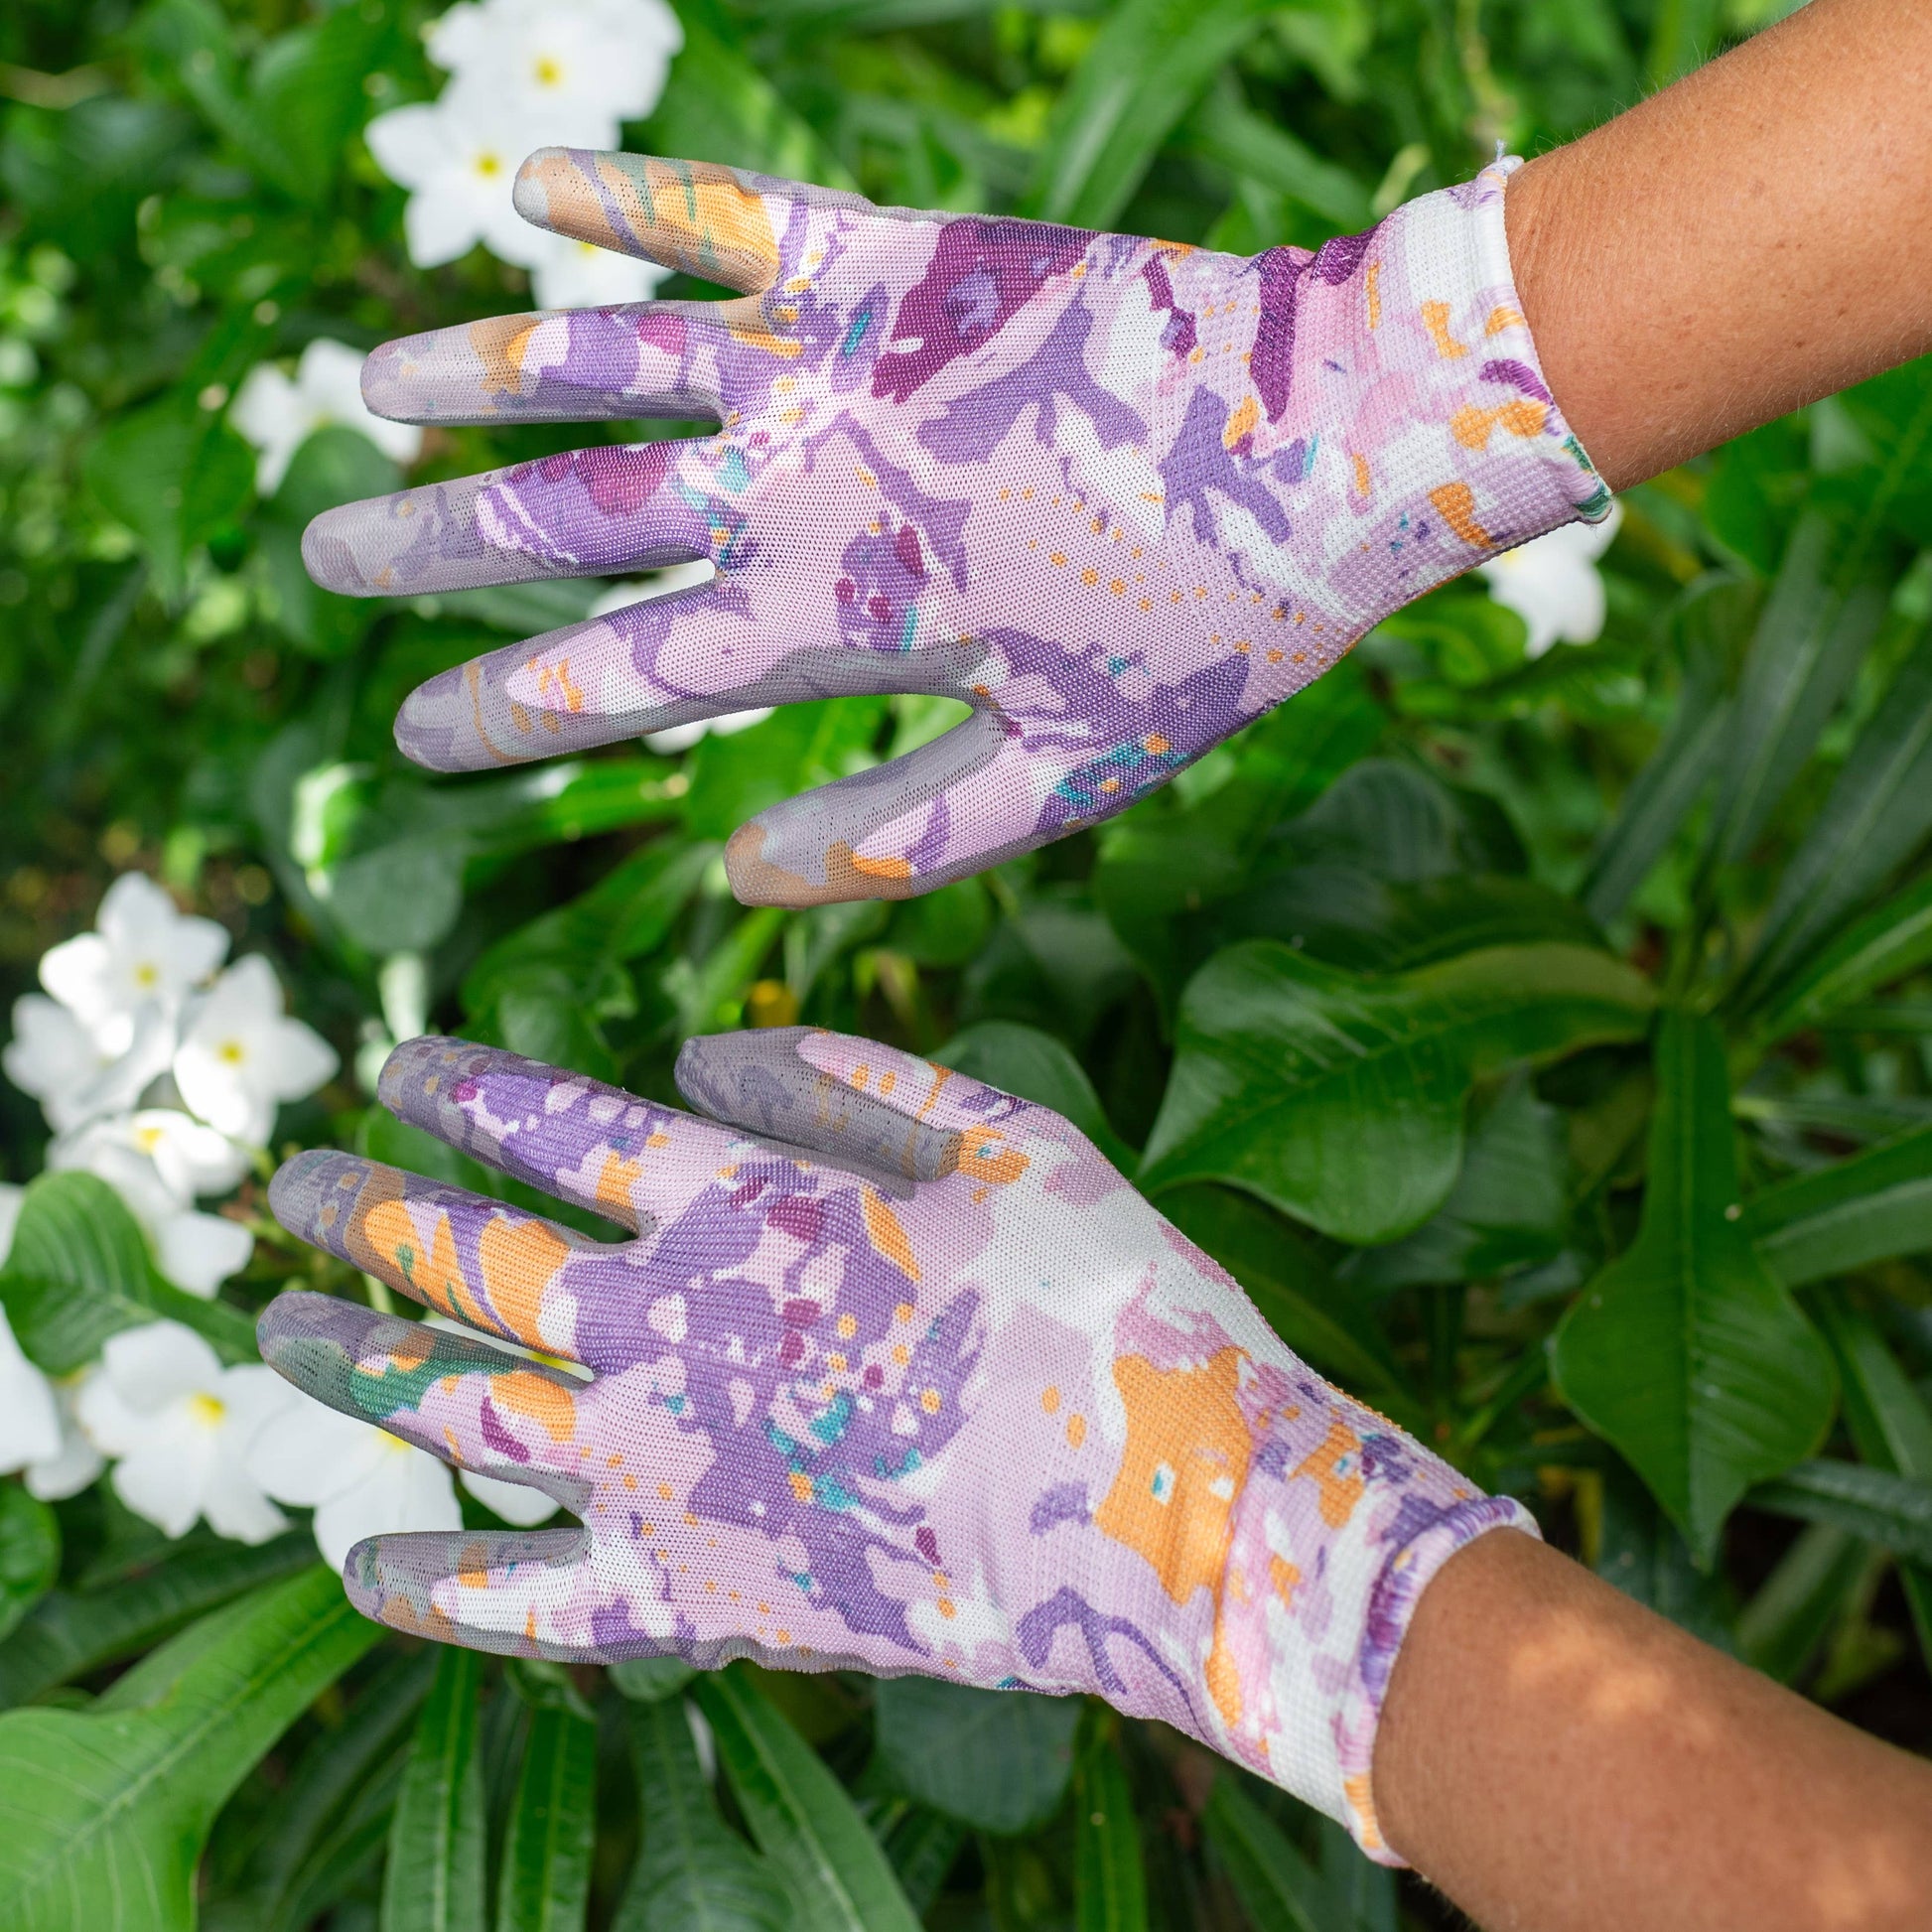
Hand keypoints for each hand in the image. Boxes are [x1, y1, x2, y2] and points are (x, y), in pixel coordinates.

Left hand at [261, 1027, 1531, 1859]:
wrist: (1175, 1517)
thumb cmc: (1110, 1299)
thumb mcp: (1006, 1134)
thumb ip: (845, 1075)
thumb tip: (700, 1060)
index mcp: (748, 1208)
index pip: (555, 1125)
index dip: (466, 1083)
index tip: (399, 1060)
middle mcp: (673, 1336)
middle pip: (470, 1260)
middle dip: (366, 1212)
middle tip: (294, 1183)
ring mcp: (670, 1477)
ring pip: (462, 1408)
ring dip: (361, 1365)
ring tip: (281, 1334)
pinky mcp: (702, 1596)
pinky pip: (530, 1603)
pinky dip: (438, 1587)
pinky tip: (359, 1565)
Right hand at [304, 149, 1606, 904]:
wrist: (1339, 437)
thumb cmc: (1216, 628)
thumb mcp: (1066, 776)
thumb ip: (893, 839)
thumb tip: (736, 883)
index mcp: (841, 620)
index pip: (624, 676)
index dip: (507, 710)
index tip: (416, 734)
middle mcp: (807, 481)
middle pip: (571, 515)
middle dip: (438, 548)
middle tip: (333, 562)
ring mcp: (842, 354)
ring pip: (610, 357)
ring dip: (479, 375)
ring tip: (372, 388)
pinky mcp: (896, 255)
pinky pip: (728, 211)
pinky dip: (624, 198)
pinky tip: (527, 192)